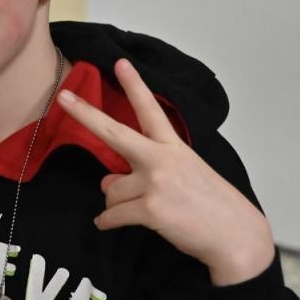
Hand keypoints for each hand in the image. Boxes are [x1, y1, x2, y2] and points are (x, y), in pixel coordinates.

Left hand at [58, 59, 274, 285]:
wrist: (236, 236)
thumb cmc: (211, 205)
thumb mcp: (186, 173)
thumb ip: (147, 170)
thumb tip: (108, 181)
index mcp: (173, 147)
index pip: (151, 110)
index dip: (135, 85)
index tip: (119, 63)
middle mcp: (162, 159)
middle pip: (113, 132)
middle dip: (85, 114)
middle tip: (62, 97)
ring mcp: (155, 182)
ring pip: (110, 188)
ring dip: (118, 202)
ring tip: (146, 209)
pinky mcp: (150, 208)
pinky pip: (111, 214)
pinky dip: (107, 222)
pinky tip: (109, 224)